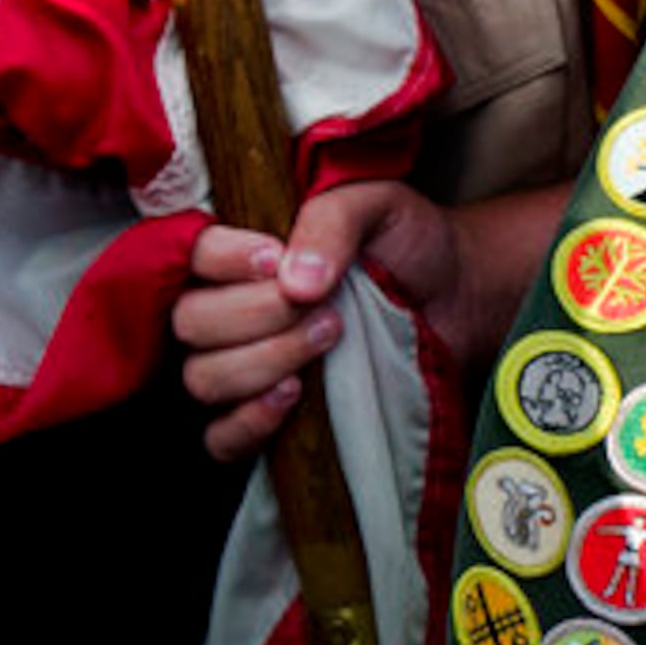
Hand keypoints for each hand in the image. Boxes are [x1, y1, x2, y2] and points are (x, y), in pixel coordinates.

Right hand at [170, 179, 460, 457]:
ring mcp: (238, 367)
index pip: (190, 254)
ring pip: (205, 378)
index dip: (222, 260)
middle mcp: (224, 308)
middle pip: (193, 322)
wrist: (455, 295)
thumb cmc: (405, 243)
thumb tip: (295, 281)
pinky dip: (250, 423)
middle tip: (323, 306)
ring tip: (328, 339)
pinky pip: (222, 438)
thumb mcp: (375, 206)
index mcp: (237, 251)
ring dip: (265, 361)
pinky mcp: (261, 420)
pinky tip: (292, 397)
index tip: (272, 258)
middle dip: (258, 314)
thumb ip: (331, 222)